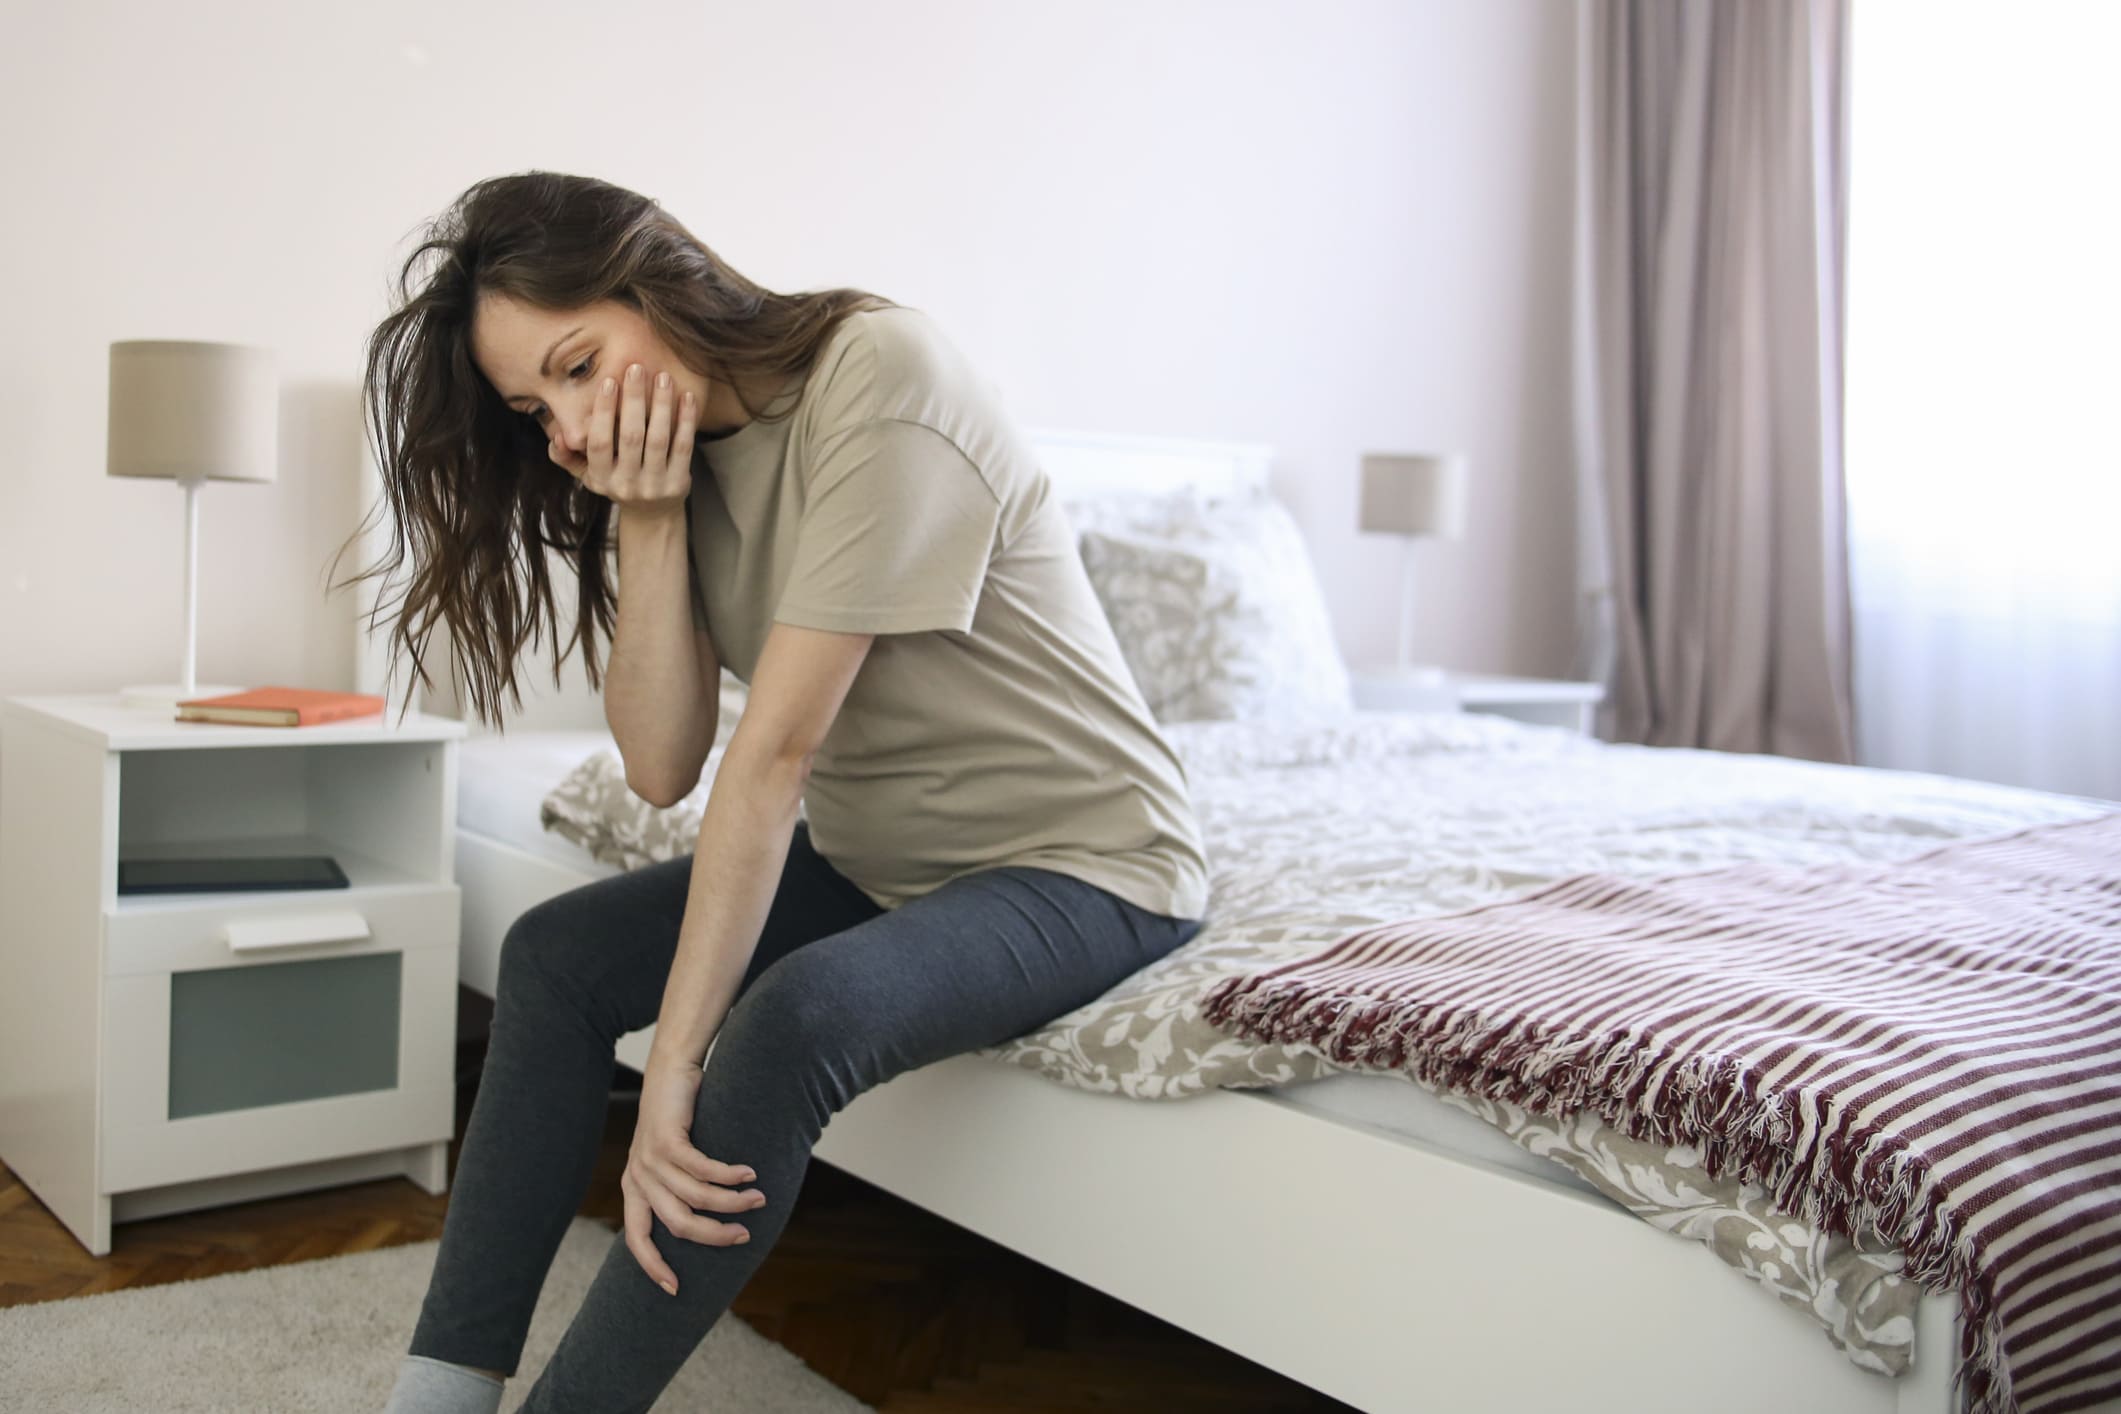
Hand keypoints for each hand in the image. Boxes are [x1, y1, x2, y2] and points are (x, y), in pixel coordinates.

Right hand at [549, 362, 695, 512]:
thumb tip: (559, 436)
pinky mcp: (679, 483)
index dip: (603, 413)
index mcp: (600, 478)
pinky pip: (683, 447)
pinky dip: (686, 421)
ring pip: (658, 440)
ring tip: (663, 377)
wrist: (652, 513)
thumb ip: (567, 455)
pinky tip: (687, 397)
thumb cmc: (616, 480)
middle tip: (637, 368)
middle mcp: (626, 484)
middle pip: (630, 437)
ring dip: (661, 406)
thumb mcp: (587, 473)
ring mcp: (654, 485)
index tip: (608, 382)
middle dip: (633, 400)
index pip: (599, 443)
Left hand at [622, 1053, 766, 1296]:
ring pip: (696, 1198)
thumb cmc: (678, 1118)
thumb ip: (681, 1188)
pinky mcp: (668, 1140)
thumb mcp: (671, 1159)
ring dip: (731, 1202)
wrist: (669, 1070)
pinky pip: (703, 1170)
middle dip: (714, 1235)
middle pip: (678, 1224)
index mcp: (635, 1189)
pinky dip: (730, 1176)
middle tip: (744, 1235)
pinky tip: (749, 1173)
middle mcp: (639, 1178)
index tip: (674, 1289)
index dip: (653, 1266)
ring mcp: (650, 1159)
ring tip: (758, 1199)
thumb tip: (711, 1221)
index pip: (636, 1239)